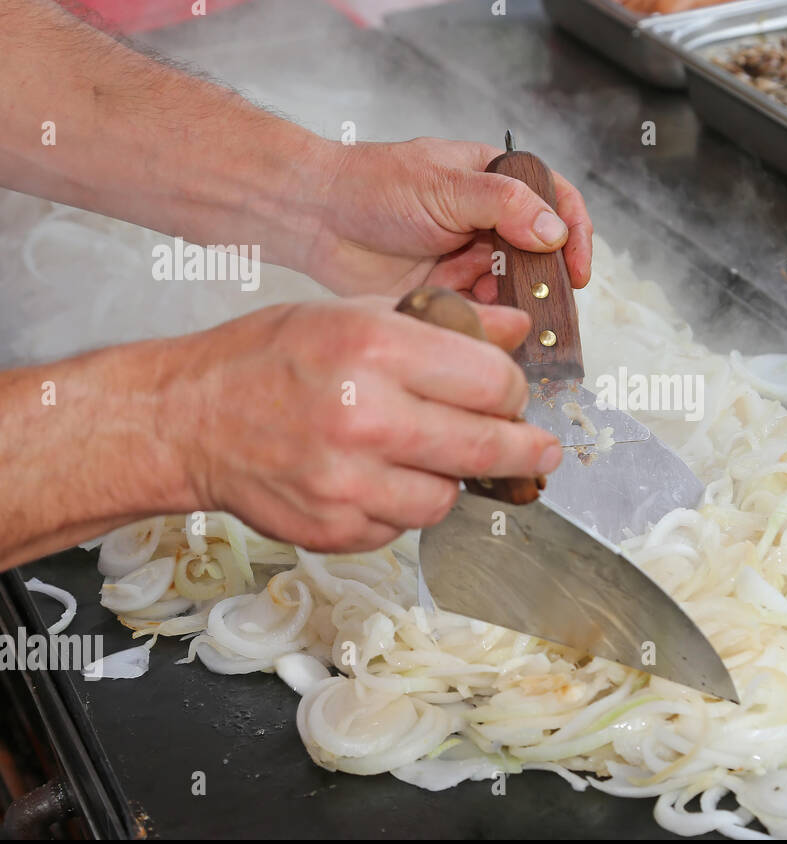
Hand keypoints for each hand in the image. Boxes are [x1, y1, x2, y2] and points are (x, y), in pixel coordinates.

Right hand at [163, 297, 563, 552]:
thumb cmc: (268, 359)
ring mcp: (349, 482)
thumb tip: (517, 330)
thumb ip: (444, 324)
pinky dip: (403, 507)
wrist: (189, 419)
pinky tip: (378, 478)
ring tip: (425, 455)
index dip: (514, 391)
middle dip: (524, 450)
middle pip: (487, 447)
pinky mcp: (335, 529)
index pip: (493, 383)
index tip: (514, 396)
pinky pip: (403, 527)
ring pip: (448, 497)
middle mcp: (365, 418)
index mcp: (375, 350)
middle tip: (539, 451)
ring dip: (451, 479)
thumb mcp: (355, 314)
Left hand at [301, 137, 593, 300]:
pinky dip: (485, 319)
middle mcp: (489, 221)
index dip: (575, 234)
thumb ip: (505, 204)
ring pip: (514, 287)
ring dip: (515, 302)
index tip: (577, 269)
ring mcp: (470, 257)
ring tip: (502, 310)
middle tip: (544, 302)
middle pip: (541, 253)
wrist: (316, 219)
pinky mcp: (449, 291)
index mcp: (495, 181)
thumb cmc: (373, 185)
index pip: (556, 201)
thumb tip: (554, 232)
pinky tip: (477, 321)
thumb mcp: (445, 184)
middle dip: (545, 279)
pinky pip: (481, 310)